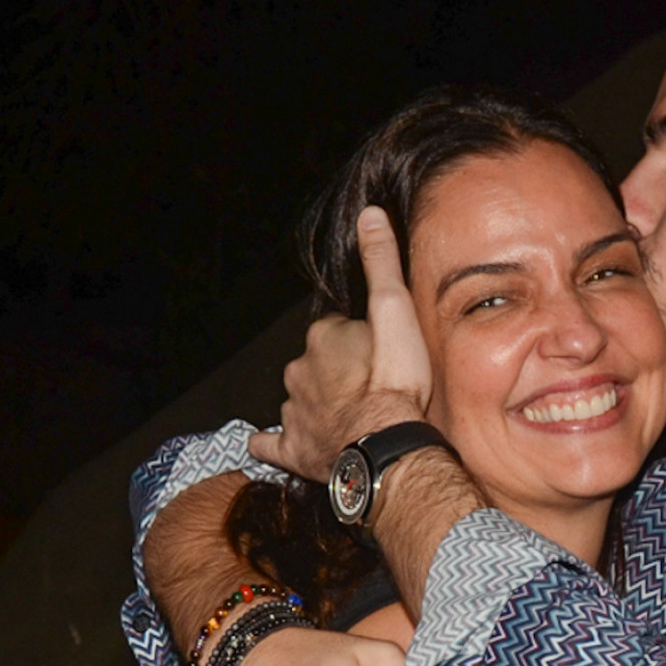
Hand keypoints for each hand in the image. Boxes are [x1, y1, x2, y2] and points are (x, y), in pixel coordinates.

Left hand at [250, 207, 433, 479]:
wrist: (386, 447)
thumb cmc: (395, 384)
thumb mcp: (395, 311)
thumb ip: (381, 264)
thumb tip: (369, 215)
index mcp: (322, 338)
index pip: (336, 329)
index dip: (358, 339)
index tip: (377, 351)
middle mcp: (299, 371)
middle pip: (318, 363)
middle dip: (338, 371)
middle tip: (369, 386)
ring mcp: (294, 412)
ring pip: (301, 399)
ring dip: (319, 404)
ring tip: (349, 417)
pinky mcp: (294, 449)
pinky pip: (273, 443)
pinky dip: (272, 442)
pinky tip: (271, 444)